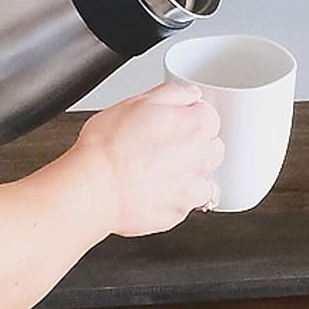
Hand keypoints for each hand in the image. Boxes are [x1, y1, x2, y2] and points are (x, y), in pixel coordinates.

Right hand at [75, 83, 222, 237]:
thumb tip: (189, 95)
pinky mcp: (175, 215)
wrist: (93, 188)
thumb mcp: (137, 101)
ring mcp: (188, 190)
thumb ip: (172, 93)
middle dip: (198, 146)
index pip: (212, 117)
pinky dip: (173, 200)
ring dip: (189, 176)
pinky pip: (184, 206)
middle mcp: (198, 159)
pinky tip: (152, 191)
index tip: (178, 121)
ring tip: (161, 173)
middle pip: (214, 149)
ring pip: (204, 181)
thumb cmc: (109, 146)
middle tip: (170, 146)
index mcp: (193, 127)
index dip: (193, 117)